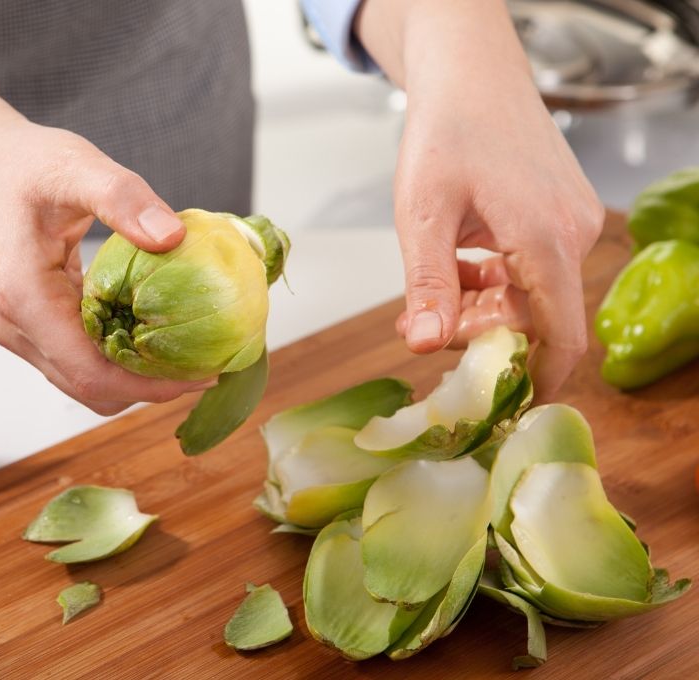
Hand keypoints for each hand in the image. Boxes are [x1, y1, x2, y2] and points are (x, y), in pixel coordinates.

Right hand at [0, 108, 214, 413]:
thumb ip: (123, 199)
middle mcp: (15, 327)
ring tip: (187, 356)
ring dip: (135, 378)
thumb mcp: (78, 166)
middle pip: (90, 388)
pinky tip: (153, 334)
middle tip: (207, 367)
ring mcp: (18, 332)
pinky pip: (77, 359)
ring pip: (83, 382)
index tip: (202, 375)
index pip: (90, 372)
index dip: (149, 385)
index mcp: (23, 297)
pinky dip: (117, 359)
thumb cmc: (23, 165)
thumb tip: (174, 238)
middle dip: (151, 388)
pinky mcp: (29, 327)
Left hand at [358, 0, 604, 401]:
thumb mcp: (422, 214)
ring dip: (481, 307)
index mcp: (547, 239)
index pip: (562, 336)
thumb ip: (427, 285)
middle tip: (423, 329)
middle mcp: (572, 235)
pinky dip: (492, 281)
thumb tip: (424, 345)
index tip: (499, 406)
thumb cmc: (446, 132)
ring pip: (531, 295)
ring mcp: (571, 223)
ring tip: (426, 298)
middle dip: (482, 335)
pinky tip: (454, 270)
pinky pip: (530, 269)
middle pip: (538, 319)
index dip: (535, 380)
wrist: (469, 75)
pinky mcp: (559, 216)